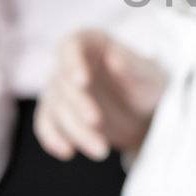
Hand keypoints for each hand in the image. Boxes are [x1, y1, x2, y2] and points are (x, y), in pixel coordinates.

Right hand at [34, 30, 168, 161]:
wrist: (144, 111)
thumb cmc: (147, 83)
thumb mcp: (149, 74)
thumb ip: (132, 65)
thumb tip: (114, 58)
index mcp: (90, 43)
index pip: (70, 46)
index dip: (72, 63)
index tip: (82, 81)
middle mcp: (69, 64)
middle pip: (63, 83)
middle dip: (78, 105)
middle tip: (98, 122)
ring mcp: (60, 89)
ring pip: (56, 108)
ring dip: (75, 131)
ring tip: (101, 151)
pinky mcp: (57, 113)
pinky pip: (46, 125)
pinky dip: (53, 139)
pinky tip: (67, 152)